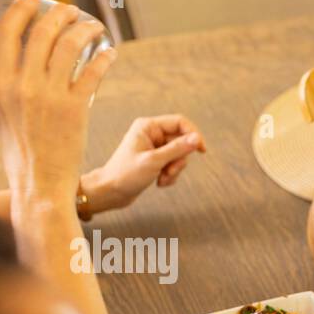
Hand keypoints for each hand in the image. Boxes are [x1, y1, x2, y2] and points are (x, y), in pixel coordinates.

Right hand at [0, 0, 115, 204]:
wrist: (40, 184)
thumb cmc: (23, 156)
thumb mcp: (3, 117)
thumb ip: (8, 90)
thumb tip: (16, 69)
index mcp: (1, 84)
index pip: (8, 32)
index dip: (23, 9)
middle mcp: (23, 85)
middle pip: (42, 33)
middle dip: (60, 14)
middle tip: (73, 10)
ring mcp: (50, 95)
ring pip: (70, 46)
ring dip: (85, 30)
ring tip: (95, 27)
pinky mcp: (76, 108)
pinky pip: (93, 72)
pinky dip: (104, 57)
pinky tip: (110, 53)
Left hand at [84, 115, 206, 212]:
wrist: (111, 191)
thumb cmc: (126, 174)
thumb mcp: (154, 161)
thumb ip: (177, 149)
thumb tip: (197, 139)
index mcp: (148, 127)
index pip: (180, 122)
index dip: (193, 134)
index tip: (202, 150)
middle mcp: (152, 134)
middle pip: (181, 141)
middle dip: (179, 160)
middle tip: (169, 171)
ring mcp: (154, 147)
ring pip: (179, 155)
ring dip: (174, 170)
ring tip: (162, 178)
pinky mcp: (156, 159)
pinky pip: (173, 164)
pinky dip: (170, 175)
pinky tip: (159, 182)